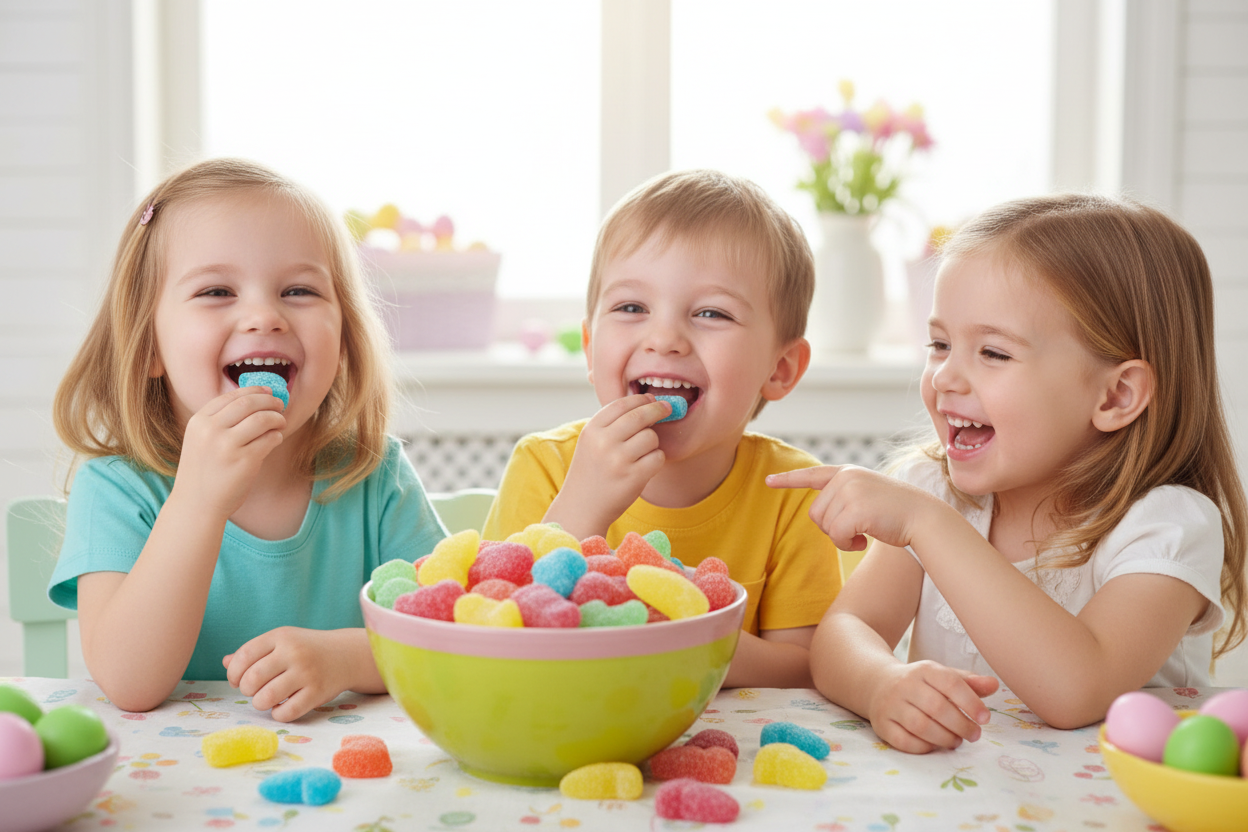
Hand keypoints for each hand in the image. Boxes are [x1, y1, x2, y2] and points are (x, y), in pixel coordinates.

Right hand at [175, 387, 286, 520]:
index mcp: (198, 422)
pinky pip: (269, 439)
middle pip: (248, 402)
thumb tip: (257, 399)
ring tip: (281, 422)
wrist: (196, 505)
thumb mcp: (201, 440)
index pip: (231, 396)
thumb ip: (220, 421)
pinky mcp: (244, 461)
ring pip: (262, 418)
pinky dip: (277, 436)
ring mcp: (227, 446)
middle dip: (269, 400)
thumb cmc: (203, 472)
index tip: (267, 391)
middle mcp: (211, 430)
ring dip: (277, 418)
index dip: (253, 390)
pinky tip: (276, 439)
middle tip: (280, 404)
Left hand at [223, 627, 365, 721]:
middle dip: (246, 690)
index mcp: (281, 636)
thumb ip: (255, 652)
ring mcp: (307, 673)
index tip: (237, 680)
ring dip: (259, 703)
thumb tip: (226, 663)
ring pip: (266, 698)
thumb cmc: (307, 649)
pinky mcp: (318, 693)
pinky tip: (281, 708)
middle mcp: (294, 652)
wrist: (347, 655)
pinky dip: (278, 714)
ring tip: (266, 700)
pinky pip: (286, 712)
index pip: (244, 655)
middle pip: (252, 678)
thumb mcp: (283, 642)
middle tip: (254, 690)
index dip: (234, 673)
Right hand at [547, 394, 671, 537]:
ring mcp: (618, 460)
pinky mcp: (633, 477)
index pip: (622, 404)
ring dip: (653, 443)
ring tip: (642, 453)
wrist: (582, 507)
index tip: (652, 399)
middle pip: (640, 416)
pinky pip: (658, 457)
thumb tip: (648, 402)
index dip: (641, 399)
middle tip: (667, 408)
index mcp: (592, 430)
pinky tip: (645, 466)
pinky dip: (656, 460)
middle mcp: (604, 442)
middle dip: (657, 409)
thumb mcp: (591, 442)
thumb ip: (613, 423)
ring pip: (651, 437)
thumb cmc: (592, 471)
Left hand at [766, 465, 939, 551]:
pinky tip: (864, 543)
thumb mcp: (866, 496)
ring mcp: (851, 492)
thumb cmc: (896, 512)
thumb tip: (820, 516)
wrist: (923, 517)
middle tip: (857, 529)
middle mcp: (846, 477)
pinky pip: (836, 537)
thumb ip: (843, 497)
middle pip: (815, 513)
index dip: (788, 480)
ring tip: (864, 532)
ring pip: (824, 526)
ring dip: (841, 538)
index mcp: (847, 472)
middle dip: (832, 528)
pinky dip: (847, 546)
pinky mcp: (856, 510)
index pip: (812, 475)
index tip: (769, 481)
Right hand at [866, 660, 998, 752]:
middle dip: (961, 725)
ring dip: (945, 738)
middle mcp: (904, 685)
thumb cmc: (919, 683)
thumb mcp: (942, 676)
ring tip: (956, 741)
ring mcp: (890, 705)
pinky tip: (935, 746)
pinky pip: (904, 741)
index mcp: (923, 670)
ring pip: (920, 726)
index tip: (985, 718)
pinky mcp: (881, 724)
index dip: (971, 702)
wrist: (877, 683)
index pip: (950, 683)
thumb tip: (994, 685)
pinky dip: (924, 747)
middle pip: (937, 708)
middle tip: (974, 735)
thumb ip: (969, 682)